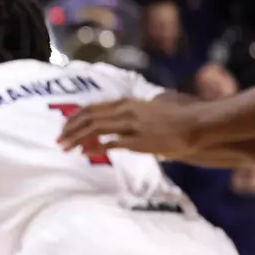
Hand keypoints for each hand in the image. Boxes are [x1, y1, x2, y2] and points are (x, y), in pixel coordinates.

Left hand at [57, 97, 204, 158]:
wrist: (196, 123)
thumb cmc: (177, 118)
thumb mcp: (150, 110)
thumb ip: (134, 115)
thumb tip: (123, 124)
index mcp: (128, 102)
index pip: (93, 107)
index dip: (75, 117)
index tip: (64, 126)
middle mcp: (126, 110)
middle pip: (89, 116)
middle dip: (70, 128)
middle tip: (58, 139)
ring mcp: (131, 125)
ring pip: (95, 128)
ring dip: (76, 137)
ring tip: (65, 147)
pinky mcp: (139, 140)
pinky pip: (110, 143)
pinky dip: (94, 147)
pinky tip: (84, 152)